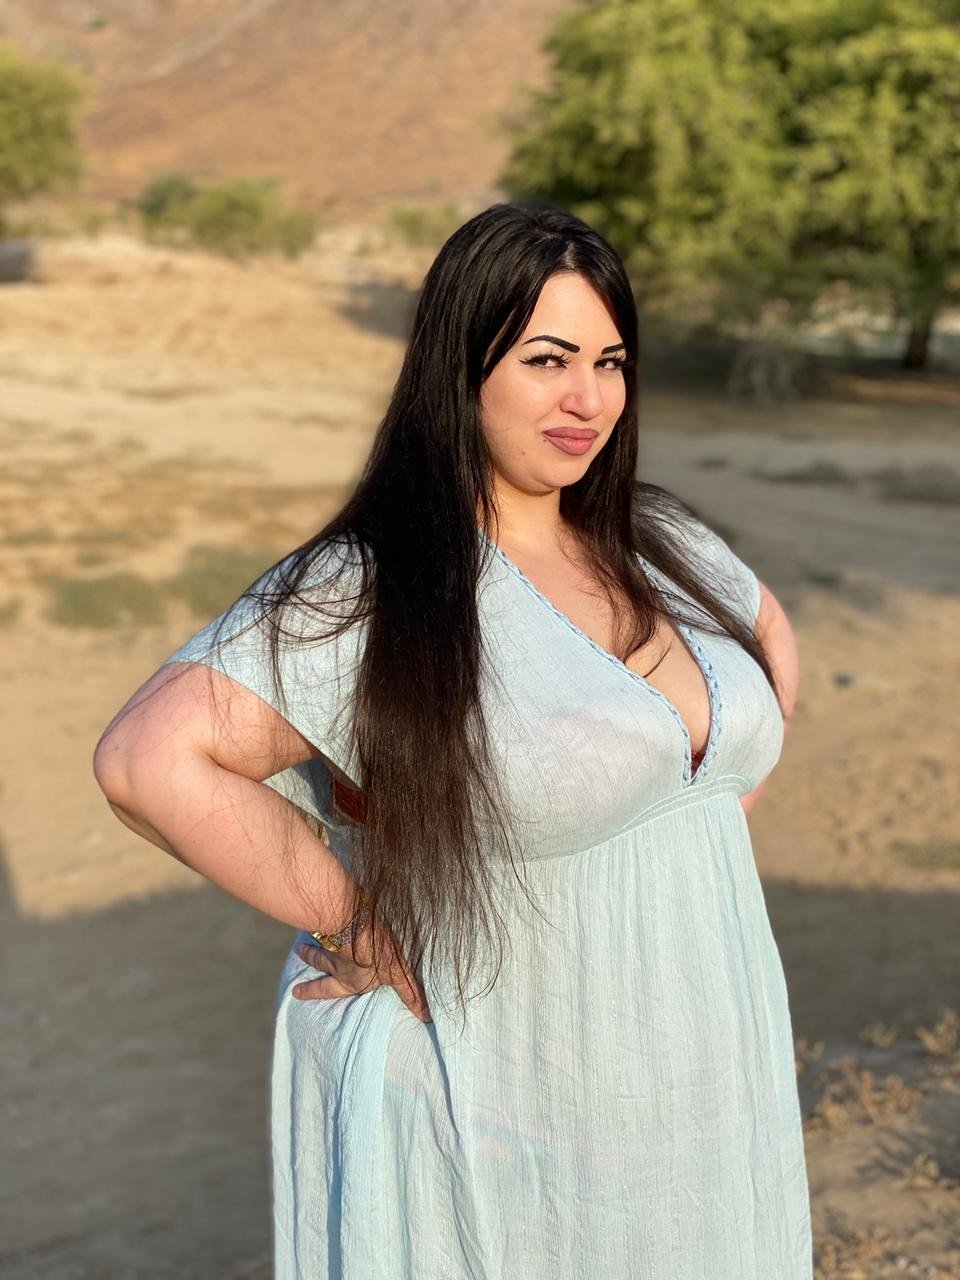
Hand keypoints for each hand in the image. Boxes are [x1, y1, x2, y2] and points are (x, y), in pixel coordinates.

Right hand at [292, 918, 431, 1023]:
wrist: (354, 925)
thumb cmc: (379, 952)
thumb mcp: (399, 973)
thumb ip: (411, 992)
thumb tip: (428, 1016)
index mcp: (353, 981)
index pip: (336, 991)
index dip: (317, 993)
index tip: (297, 995)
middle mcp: (339, 968)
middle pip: (321, 976)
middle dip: (310, 984)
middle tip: (295, 989)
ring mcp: (331, 949)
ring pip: (318, 954)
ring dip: (309, 954)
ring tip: (299, 951)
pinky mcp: (328, 929)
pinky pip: (318, 933)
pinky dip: (312, 932)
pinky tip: (307, 926)